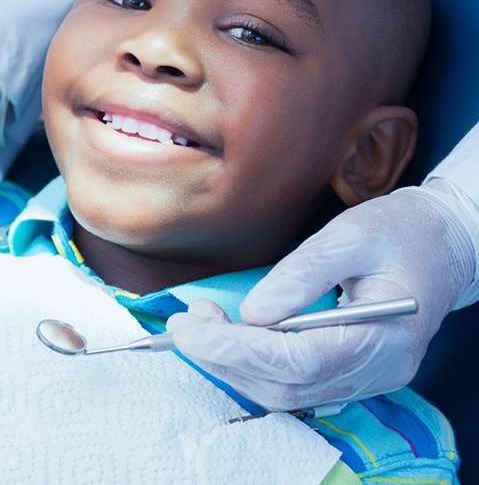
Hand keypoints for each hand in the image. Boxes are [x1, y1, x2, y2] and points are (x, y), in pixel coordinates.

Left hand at [167, 181, 476, 410]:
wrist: (441, 243)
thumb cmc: (401, 232)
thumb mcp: (351, 235)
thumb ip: (303, 274)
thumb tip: (252, 312)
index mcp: (384, 337)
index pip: (297, 361)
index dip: (237, 349)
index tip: (190, 327)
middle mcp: (377, 370)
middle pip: (286, 386)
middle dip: (225, 358)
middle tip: (186, 323)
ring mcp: (367, 377)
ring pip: (287, 393)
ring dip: (234, 365)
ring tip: (200, 327)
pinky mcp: (353, 370)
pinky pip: (296, 384)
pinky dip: (254, 367)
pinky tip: (230, 340)